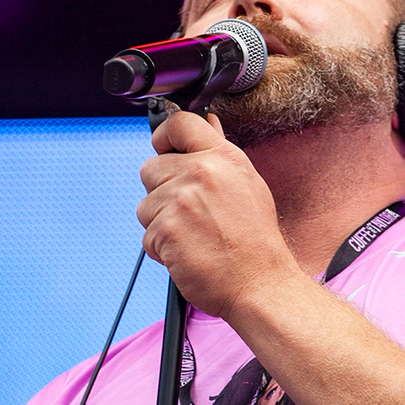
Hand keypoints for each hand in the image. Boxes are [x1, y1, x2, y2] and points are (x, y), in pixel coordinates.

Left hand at [136, 110, 303, 318]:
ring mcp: (180, 201)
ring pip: (145, 205)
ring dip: (161, 224)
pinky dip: (162, 249)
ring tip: (193, 236)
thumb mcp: (247, 183)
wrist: (260, 282)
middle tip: (190, 213)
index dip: (164, 137)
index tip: (165, 150)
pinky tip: (188, 252)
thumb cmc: (255, 239)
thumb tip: (208, 123)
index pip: (179, 124)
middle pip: (151, 168)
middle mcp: (200, 173)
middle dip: (161, 192)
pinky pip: (147, 235)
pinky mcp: (165, 230)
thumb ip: (219, 152)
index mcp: (222, 157)